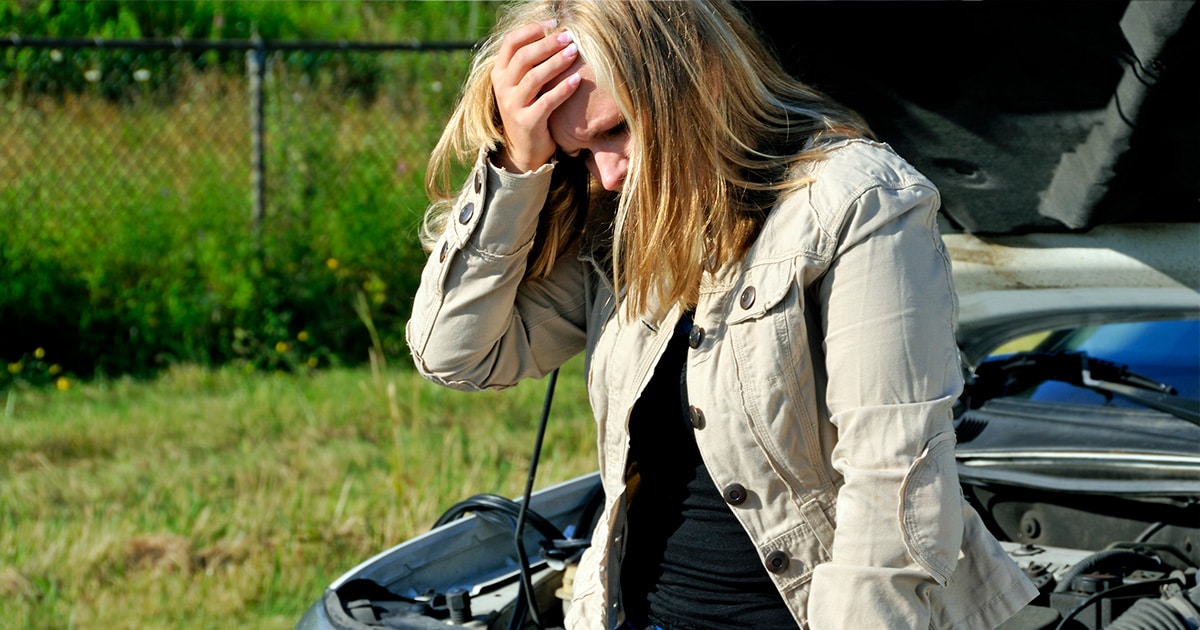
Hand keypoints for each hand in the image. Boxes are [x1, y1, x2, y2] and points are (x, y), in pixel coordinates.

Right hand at [491, 21, 581, 172]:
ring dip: (556, 62)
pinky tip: (577, 80)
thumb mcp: (523, 85)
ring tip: (574, 52)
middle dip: (548, 44)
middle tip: (569, 37)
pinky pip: (547, 102)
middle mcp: (502, 88)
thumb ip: (531, 64)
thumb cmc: (529, 109)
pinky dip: (563, 89)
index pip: (511, 43)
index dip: (532, 30)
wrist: (525, 149)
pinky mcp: (527, 123)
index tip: (554, 24)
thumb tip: (554, 33)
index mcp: (499, 73)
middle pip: (523, 58)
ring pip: (534, 78)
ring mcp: (512, 106)